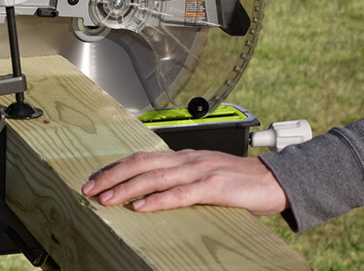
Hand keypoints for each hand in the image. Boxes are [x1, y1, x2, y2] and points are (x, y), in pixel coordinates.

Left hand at [81, 149, 288, 214]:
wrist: (274, 181)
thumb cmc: (239, 182)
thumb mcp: (204, 176)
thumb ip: (181, 181)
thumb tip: (151, 194)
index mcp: (183, 156)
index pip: (142, 157)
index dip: (116, 168)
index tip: (94, 179)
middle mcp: (187, 159)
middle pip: (141, 163)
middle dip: (112, 176)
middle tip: (89, 189)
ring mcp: (200, 171)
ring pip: (155, 177)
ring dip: (127, 189)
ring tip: (106, 199)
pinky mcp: (214, 186)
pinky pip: (180, 193)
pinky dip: (158, 200)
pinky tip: (141, 207)